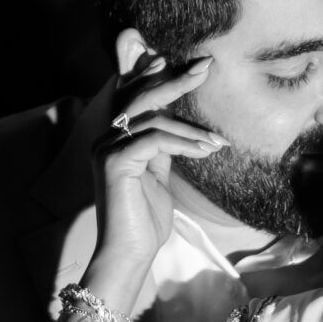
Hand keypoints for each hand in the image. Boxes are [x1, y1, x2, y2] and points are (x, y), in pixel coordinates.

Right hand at [86, 47, 220, 301]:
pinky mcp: (116, 162)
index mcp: (113, 139)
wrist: (130, 254)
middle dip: (176, 80)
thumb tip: (178, 124)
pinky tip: (205, 150)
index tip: (192, 67)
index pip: (136, 97)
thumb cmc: (145, 219)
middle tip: (205, 66)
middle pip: (142, 97)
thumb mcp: (157, 174)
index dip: (160, 77)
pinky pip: (155, 140)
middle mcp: (105, 138)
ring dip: (191, 128)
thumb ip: (162, 145)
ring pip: (152, 118)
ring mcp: (107, 149)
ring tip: (217, 140)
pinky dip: (184, 142)